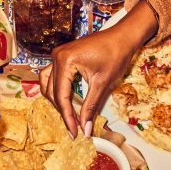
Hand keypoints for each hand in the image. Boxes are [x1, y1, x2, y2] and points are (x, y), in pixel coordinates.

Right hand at [39, 0, 157, 136]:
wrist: (123, 36)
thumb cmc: (116, 55)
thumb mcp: (102, 84)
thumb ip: (90, 107)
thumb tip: (85, 129)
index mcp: (66, 61)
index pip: (61, 96)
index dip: (67, 117)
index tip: (74, 133)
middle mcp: (57, 56)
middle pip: (52, 92)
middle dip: (63, 111)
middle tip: (74, 128)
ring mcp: (58, 55)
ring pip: (48, 85)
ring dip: (56, 102)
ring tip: (69, 116)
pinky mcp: (62, 57)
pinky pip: (52, 77)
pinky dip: (57, 91)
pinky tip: (66, 101)